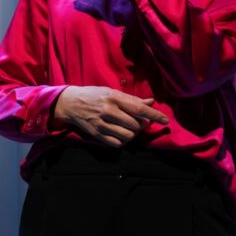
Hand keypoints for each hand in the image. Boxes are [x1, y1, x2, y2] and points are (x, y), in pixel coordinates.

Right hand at [51, 86, 169, 146]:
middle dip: (141, 126)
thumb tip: (151, 102)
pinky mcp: (97, 134)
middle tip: (139, 122)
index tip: (165, 120)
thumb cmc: (93, 95)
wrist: (70, 103)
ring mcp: (102, 124)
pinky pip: (117, 143)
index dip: (154, 115)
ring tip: (130, 128)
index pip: (139, 108)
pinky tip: (121, 134)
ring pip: (128, 136)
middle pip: (135, 125)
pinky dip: (123, 141)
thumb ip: (132, 99)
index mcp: (114, 98)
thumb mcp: (111, 91)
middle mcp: (108, 111)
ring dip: (133, 134)